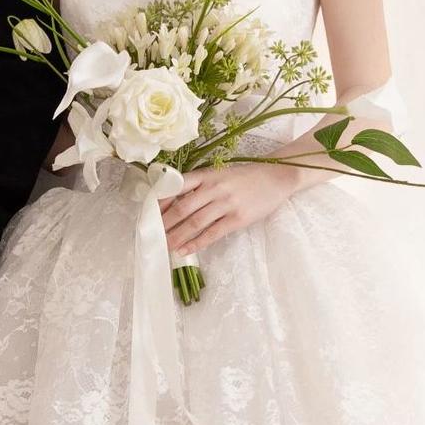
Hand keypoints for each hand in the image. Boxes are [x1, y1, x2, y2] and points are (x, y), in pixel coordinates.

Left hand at [160, 162, 299, 258]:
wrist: (276, 177)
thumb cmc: (245, 177)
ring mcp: (226, 203)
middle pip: (182, 208)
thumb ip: (199, 185)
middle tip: (152, 235)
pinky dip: (196, 243)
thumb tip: (174, 202)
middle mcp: (214, 187)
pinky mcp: (238, 218)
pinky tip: (185, 250)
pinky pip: (212, 233)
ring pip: (195, 223)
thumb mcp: (220, 174)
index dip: (160, 201)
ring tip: (165, 246)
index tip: (149, 213)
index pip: (177, 187)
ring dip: (177, 236)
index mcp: (207, 174)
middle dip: (164, 224)